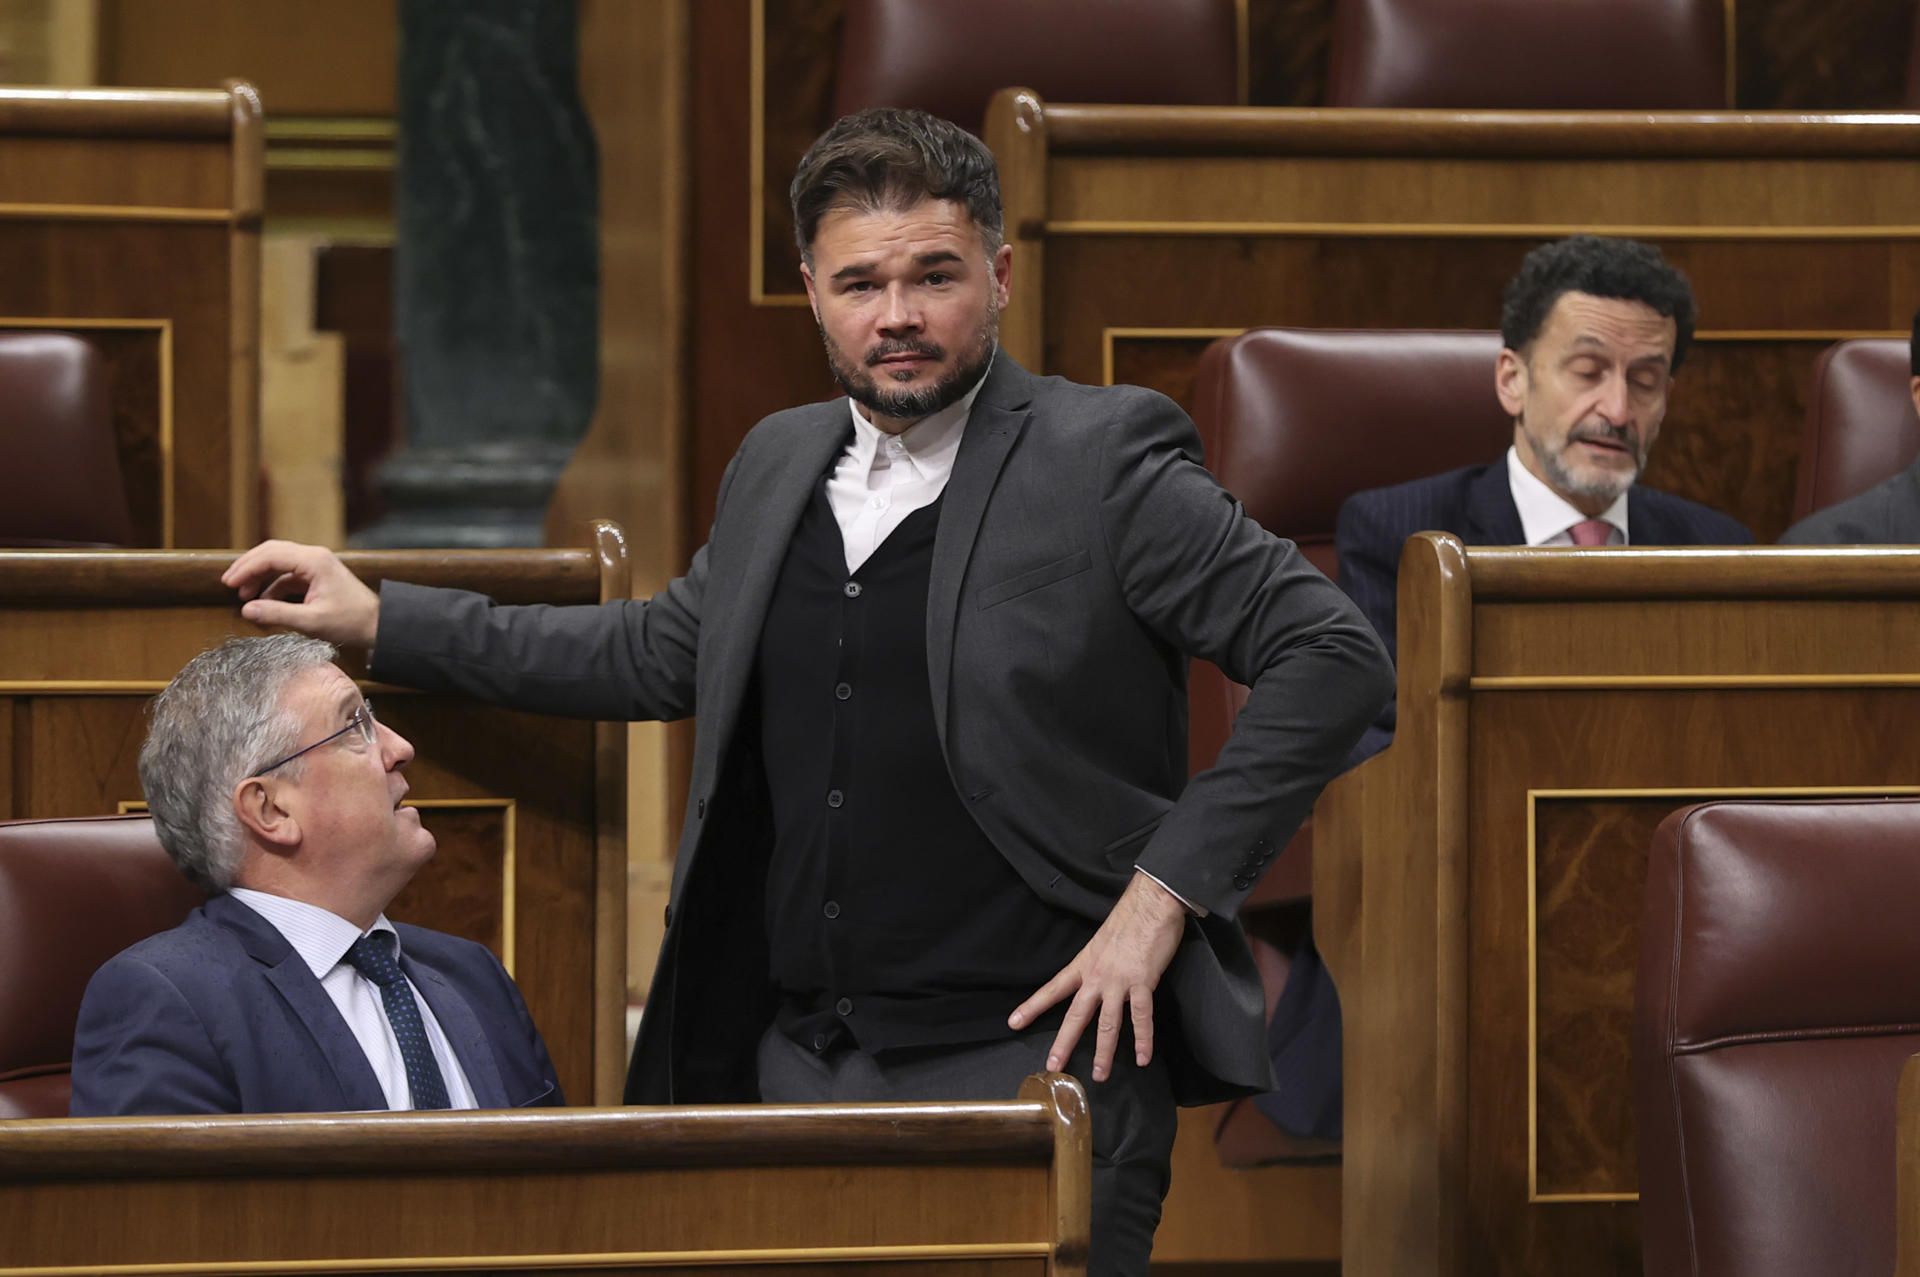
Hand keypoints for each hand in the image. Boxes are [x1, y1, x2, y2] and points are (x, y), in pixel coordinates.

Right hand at [222, 540, 380, 647]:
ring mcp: (316, 565)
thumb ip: (277, 614)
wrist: (379, 624)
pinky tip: (263, 602)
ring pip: (278, 562)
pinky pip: (288, 575)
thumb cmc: (351, 622)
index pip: (270, 556)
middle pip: (271, 552)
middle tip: (229, 584)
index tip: (228, 583)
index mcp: (313, 561)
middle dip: (249, 567)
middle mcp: (314, 556)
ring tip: (244, 596)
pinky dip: (273, 586)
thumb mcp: (311, 622)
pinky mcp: (317, 576)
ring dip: (260, 577)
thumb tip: (246, 609)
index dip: (246, 568)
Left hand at [1009, 871, 1187, 1081]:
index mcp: (1083, 965)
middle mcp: (1096, 976)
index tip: (1013, 1022)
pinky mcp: (1143, 982)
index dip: (1033, 1006)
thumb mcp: (1101, 942)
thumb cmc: (1129, 920)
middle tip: (1053, 1065)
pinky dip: (1144, 1039)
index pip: (1053, 989)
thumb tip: (1095, 977)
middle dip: (1064, 1042)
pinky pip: (1141, 1017)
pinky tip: (1143, 1058)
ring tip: (1100, 1075)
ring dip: (1105, 1052)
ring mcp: (1119, 981)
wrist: (1151, 904)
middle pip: (1076, 1015)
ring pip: (1108, 1024)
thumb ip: (1096, 963)